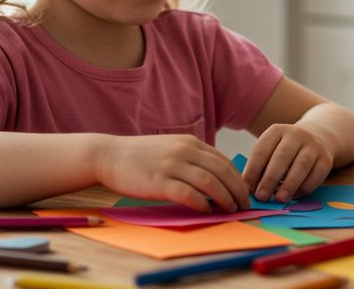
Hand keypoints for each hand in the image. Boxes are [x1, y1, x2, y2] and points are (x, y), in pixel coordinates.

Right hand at [96, 134, 248, 212]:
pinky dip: (201, 203)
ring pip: (210, 183)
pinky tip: (206, 210)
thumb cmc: (141, 156)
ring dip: (224, 198)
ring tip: (230, 209)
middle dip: (237, 190)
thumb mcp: (172, 148)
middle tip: (244, 204)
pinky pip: (188, 194)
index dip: (238, 178)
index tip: (244, 192)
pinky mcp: (159, 182)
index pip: (224, 161)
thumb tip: (216, 178)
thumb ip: (192, 159)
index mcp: (190, 143)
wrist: (109, 155)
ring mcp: (172, 166)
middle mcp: (184, 151)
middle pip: (222, 172)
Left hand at [242, 124, 334, 202]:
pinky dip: (305, 188)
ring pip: (301, 165)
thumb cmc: (286, 150)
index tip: (247, 189)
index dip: (253, 170)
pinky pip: (316, 175)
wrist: (318, 137)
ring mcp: (314, 145)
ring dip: (289, 185)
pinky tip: (295, 196)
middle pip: (282, 157)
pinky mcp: (326, 158)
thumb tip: (250, 190)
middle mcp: (296, 134)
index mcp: (277, 130)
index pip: (262, 150)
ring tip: (279, 199)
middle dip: (270, 179)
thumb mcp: (271, 149)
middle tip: (262, 197)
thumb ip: (261, 167)